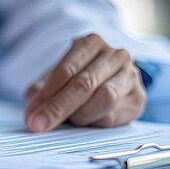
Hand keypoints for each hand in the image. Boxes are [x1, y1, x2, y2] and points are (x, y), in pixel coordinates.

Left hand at [23, 34, 145, 131]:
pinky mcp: (138, 98)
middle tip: (39, 125)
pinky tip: (88, 120)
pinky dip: (95, 122)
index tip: (31, 116)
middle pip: (84, 84)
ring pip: (105, 99)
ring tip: (71, 119)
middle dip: (58, 108)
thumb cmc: (75, 78)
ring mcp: (130, 75)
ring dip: (81, 115)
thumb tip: (32, 114)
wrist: (107, 80)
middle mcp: (115, 55)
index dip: (47, 95)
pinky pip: (115, 115)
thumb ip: (40, 94)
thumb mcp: (53, 80)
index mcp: (91, 43)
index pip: (66, 70)